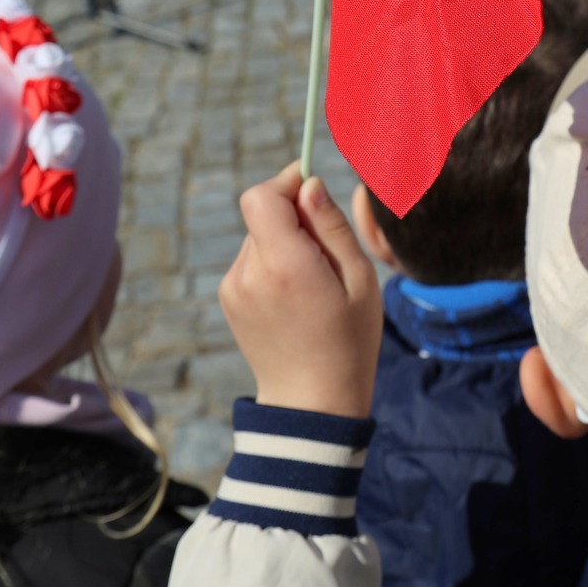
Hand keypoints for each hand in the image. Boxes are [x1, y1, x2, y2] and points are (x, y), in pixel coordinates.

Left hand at [219, 166, 382, 418]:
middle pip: (262, 214)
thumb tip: (309, 184)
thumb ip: (332, 226)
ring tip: (312, 285)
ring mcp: (232, 288)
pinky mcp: (228, 299)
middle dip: (294, 219)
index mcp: (284, 265)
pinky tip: (293, 298)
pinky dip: (271, 264)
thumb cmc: (348, 341)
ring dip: (283, 244)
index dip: (286, 183)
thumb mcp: (359, 280)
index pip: (262, 196)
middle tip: (326, 254)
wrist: (311, 403)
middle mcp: (248, 273)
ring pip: (258, 237)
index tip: (312, 189)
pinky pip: (251, 261)